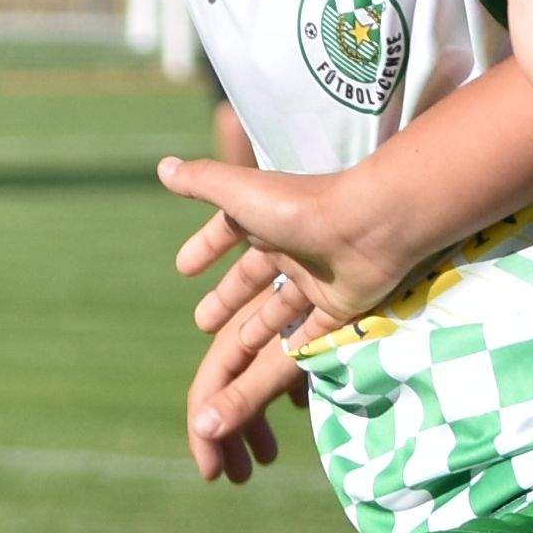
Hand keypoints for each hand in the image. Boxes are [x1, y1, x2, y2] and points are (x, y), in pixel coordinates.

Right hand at [159, 151, 431, 334]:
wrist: (368, 228)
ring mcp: (317, 278)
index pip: (229, 230)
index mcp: (267, 217)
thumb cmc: (299, 207)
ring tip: (235, 347)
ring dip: (257, 327)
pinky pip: (313, 331)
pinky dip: (296, 345)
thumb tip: (164, 166)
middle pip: (252, 278)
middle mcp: (292, 246)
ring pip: (280, 309)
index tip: (183, 269)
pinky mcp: (339, 308)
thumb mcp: (240, 191)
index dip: (206, 248)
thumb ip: (202, 181)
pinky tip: (277, 366)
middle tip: (202, 323)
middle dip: (227, 298)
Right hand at [183, 283, 307, 483]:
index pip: (210, 390)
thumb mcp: (281, 353)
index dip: (206, 433)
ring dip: (258, 419)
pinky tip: (301, 407)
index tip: (213, 476)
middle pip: (232, 386)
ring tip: (267, 457)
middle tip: (238, 476)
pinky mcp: (326, 321)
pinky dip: (292, 389)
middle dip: (229, 432)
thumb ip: (244, 391)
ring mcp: (292, 324)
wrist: (374, 240)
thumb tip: (202, 430)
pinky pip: (297, 361)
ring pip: (264, 377)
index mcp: (237, 330)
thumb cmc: (321, 294)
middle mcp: (258, 325)